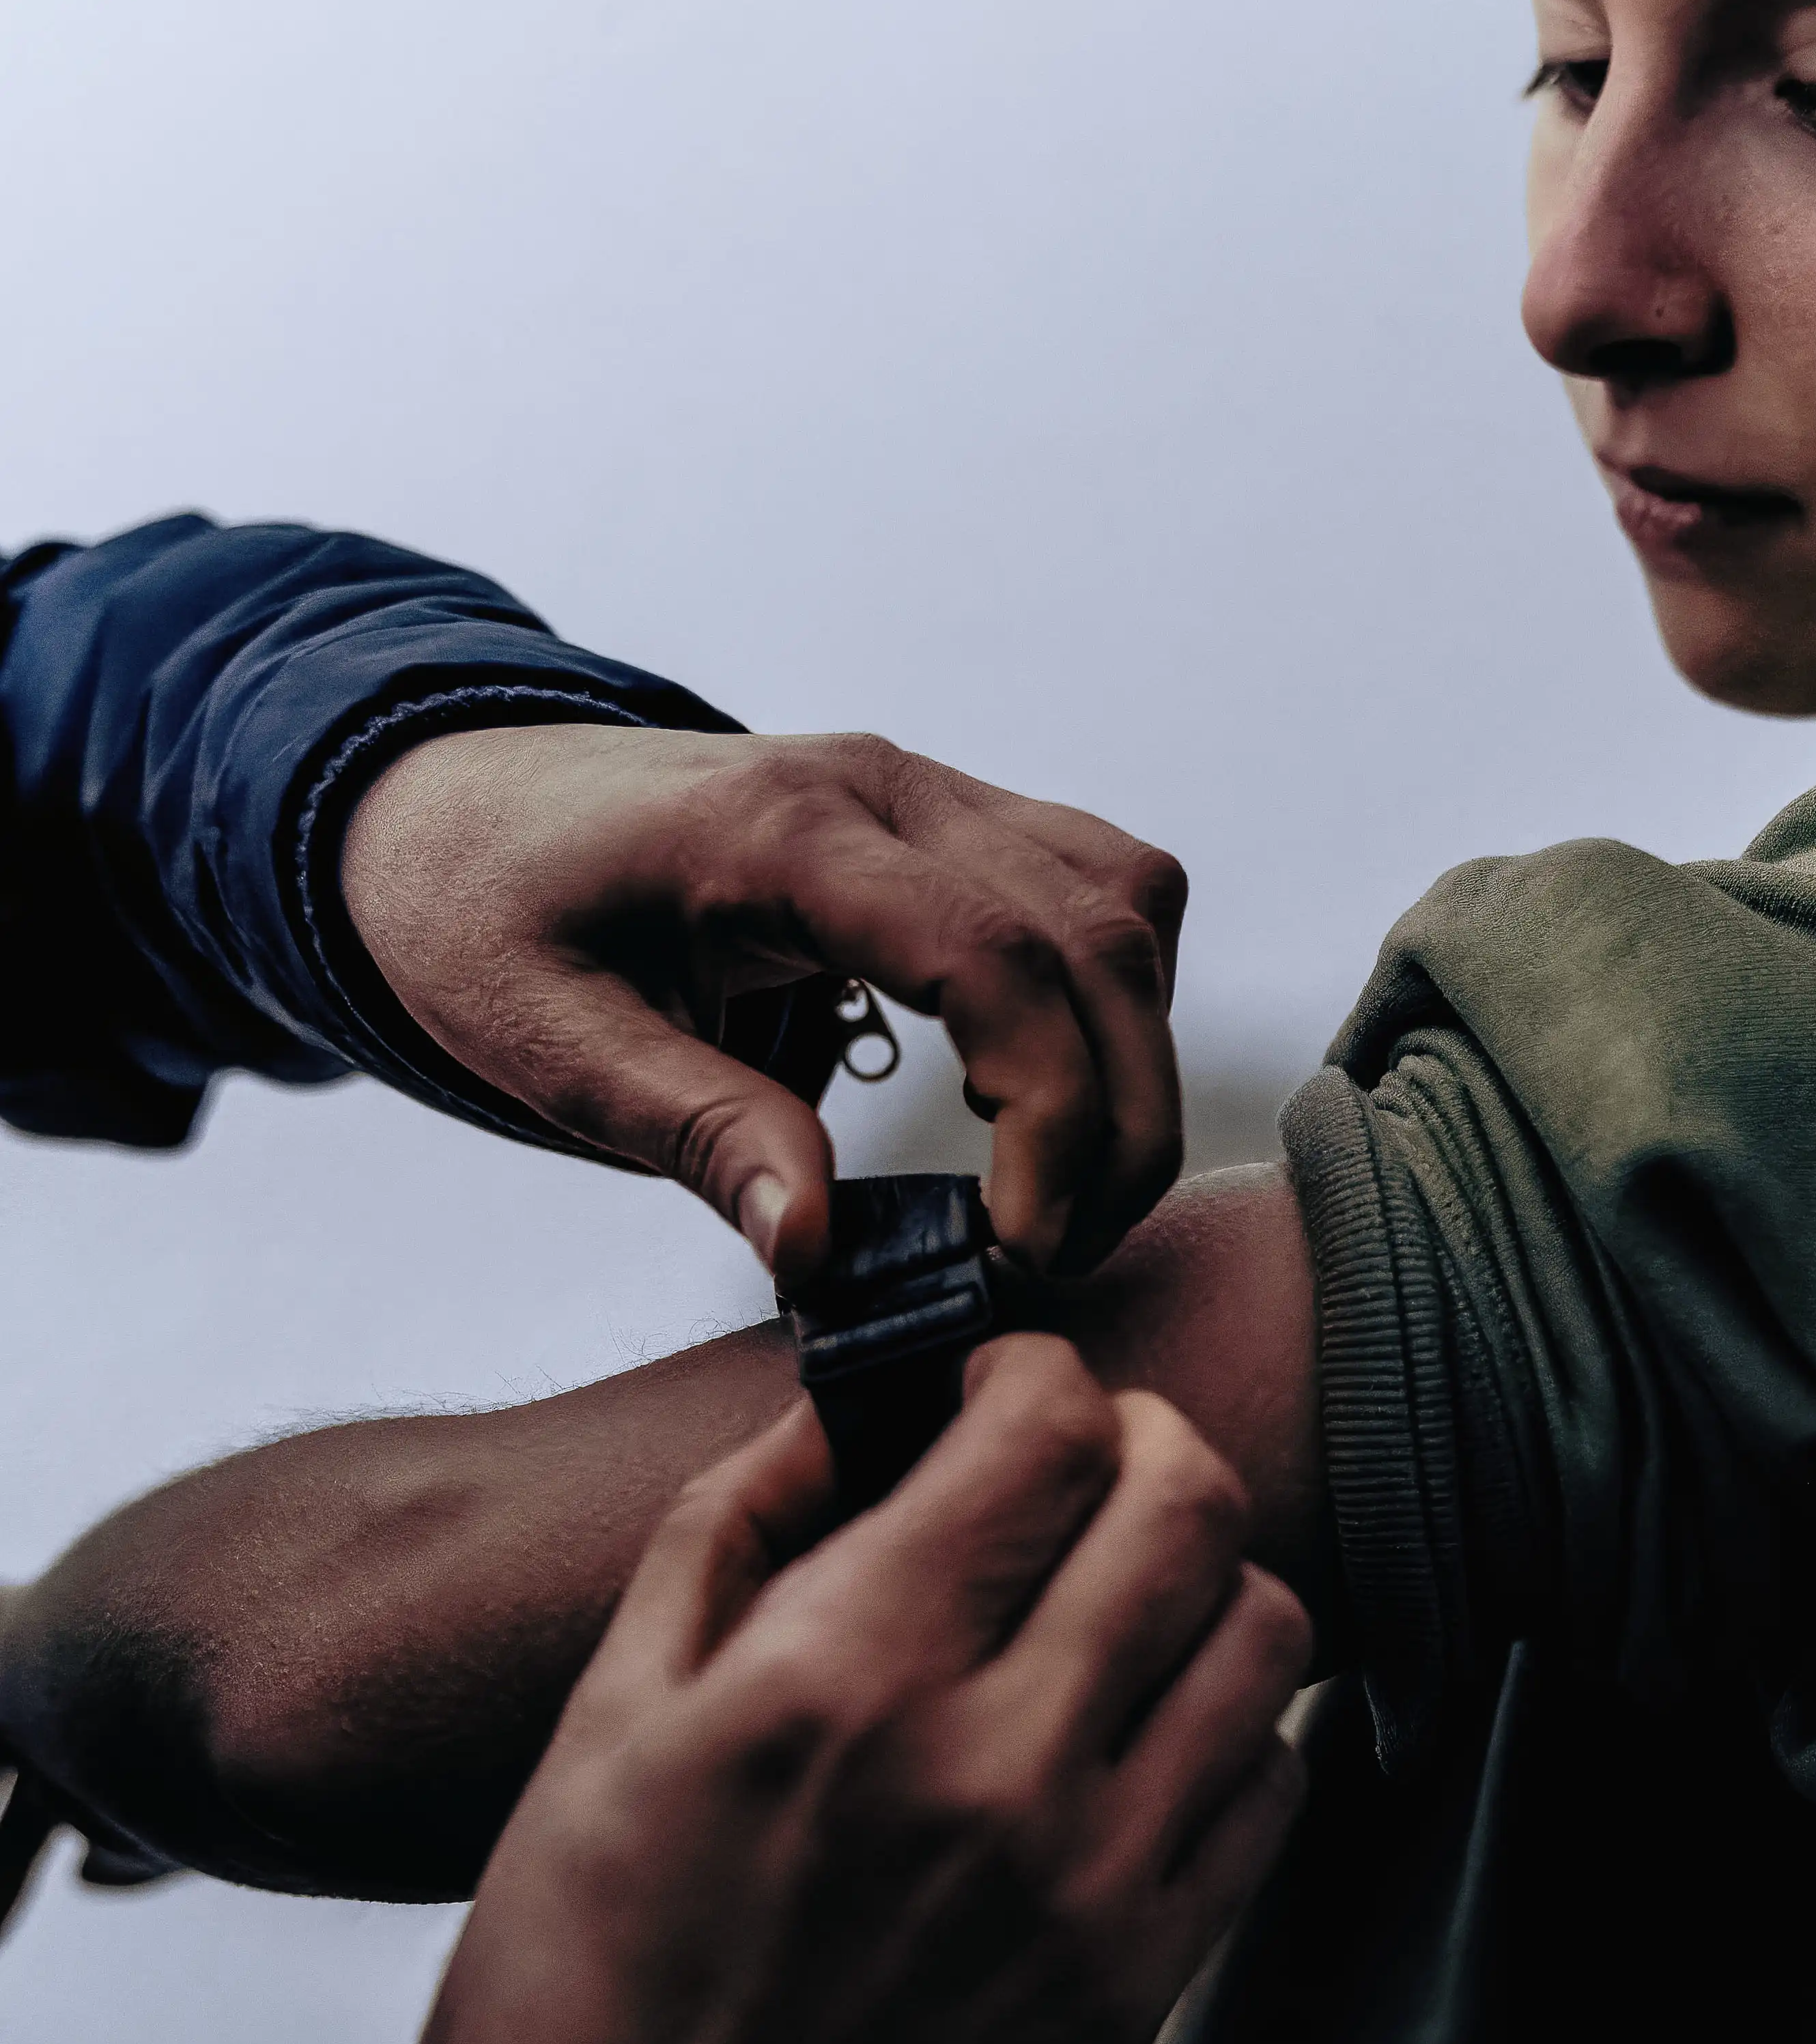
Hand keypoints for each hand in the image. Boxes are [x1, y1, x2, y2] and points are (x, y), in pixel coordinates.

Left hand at [336, 722, 1189, 1278]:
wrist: (452, 801)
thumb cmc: (486, 914)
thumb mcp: (548, 1042)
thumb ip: (698, 1133)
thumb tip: (821, 1251)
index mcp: (782, 830)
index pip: (995, 956)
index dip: (1050, 1114)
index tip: (1018, 1246)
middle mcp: (885, 783)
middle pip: (1099, 934)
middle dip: (1119, 1120)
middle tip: (1056, 1260)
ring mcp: (927, 787)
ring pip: (1129, 901)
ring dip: (1135, 1059)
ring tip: (1065, 1198)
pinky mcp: (947, 816)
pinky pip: (1099, 886)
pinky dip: (1110, 1001)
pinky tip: (1051, 1097)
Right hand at [338, 1338, 1307, 2043]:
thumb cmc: (578, 1990)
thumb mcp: (603, 1721)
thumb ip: (736, 1528)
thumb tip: (854, 1405)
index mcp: (842, 1678)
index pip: (1047, 1428)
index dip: (1031, 1370)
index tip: (994, 1390)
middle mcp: (995, 1766)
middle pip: (1192, 1500)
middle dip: (1138, 1441)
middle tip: (1071, 1471)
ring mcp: (1091, 1883)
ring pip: (1269, 1631)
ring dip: (1201, 1579)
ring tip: (1113, 1601)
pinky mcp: (1142, 1983)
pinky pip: (1275, 1787)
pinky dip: (1232, 1726)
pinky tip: (1135, 1735)